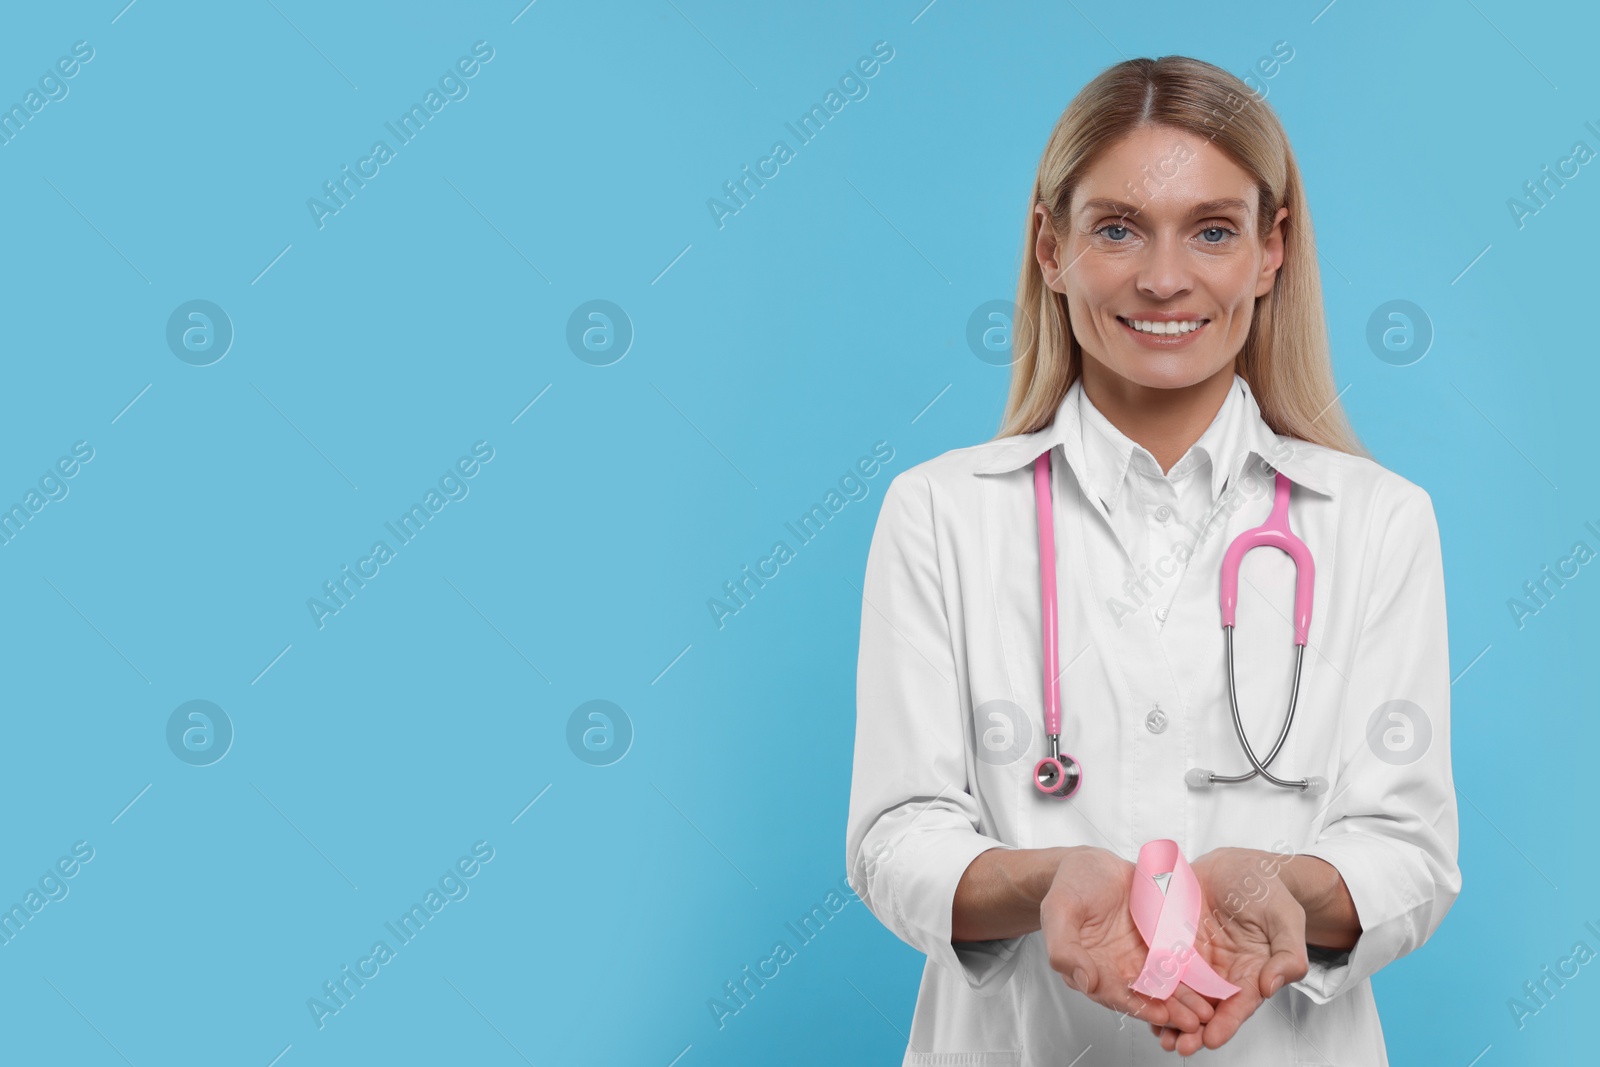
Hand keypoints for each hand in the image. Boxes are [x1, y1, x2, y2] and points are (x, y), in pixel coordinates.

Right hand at [1039, 846, 1216, 1034]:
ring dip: (1185, 1001)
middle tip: (1194, 1022)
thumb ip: (1064, 948)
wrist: (1090, 864)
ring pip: (1164, 984)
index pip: (1114, 995)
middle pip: (1144, 996)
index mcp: (1089, 966)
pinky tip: (1210, 985)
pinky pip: (1175, 961)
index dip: (1137, 1007)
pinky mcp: (1157, 941)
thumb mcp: (1059, 910)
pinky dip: (1191, 977)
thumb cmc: (1070, 885)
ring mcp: (1139, 956)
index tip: (1160, 1015)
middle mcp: (1116, 968)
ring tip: (1208, 1012)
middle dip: (1170, 1012)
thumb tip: (1084, 982)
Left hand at [1147, 847, 1308, 1055]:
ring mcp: (1197, 959)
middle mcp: (1223, 973)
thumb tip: (1272, 986)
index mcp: (1253, 972)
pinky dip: (1154, 987)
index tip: (1211, 1040)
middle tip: (1178, 1046)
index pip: (1240, 1005)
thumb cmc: (1268, 891)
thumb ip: (1288, 954)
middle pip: (1208, 1008)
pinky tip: (1142, 1001)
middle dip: (1193, 1030)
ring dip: (1170, 1017)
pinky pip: (1163, 968)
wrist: (1238, 865)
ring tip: (1159, 1035)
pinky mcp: (1175, 943)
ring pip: (1182, 994)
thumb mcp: (1287, 918)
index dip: (1226, 1024)